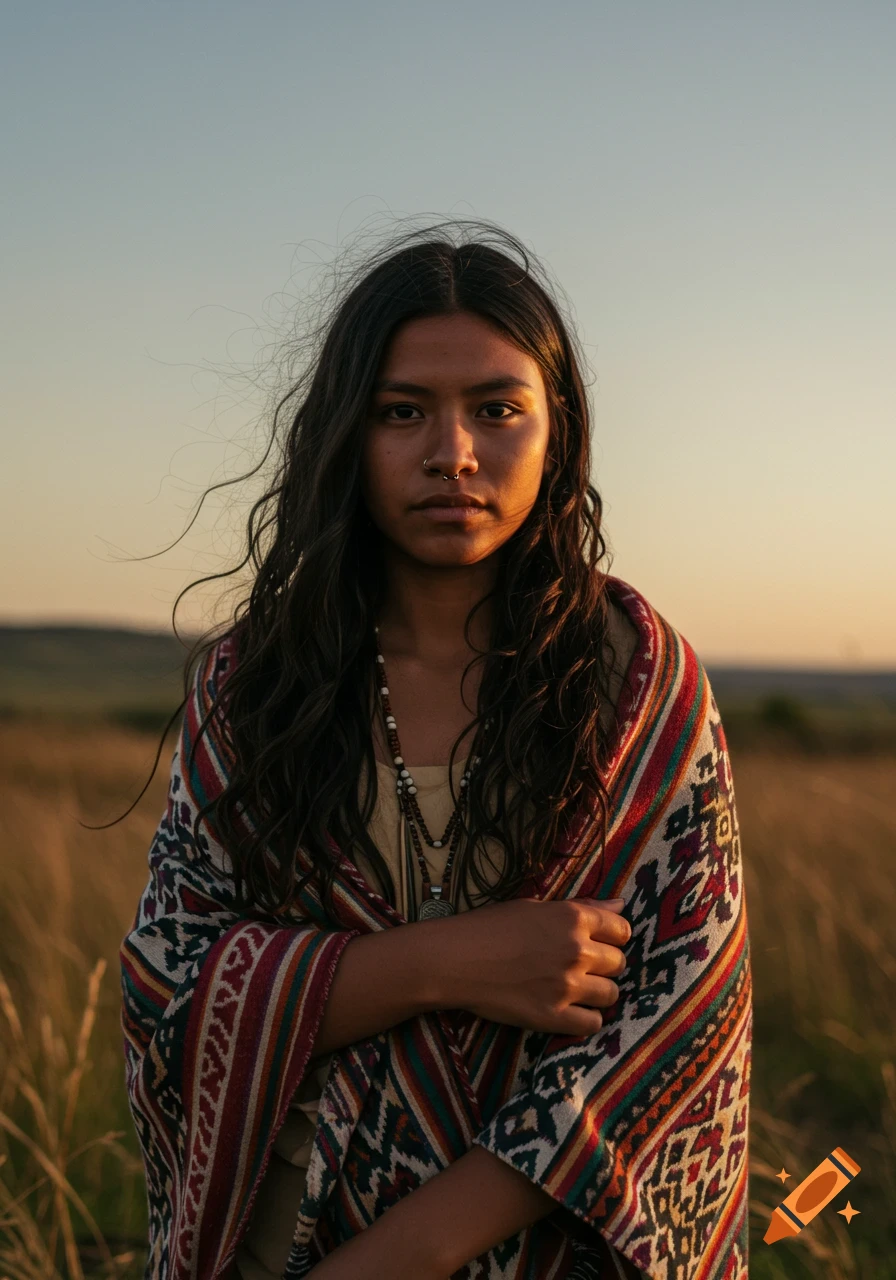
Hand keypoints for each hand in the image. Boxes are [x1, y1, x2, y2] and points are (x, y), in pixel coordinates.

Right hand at [430, 896, 630, 1037]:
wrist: (455, 960)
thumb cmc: (490, 927)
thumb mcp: (536, 907)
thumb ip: (581, 908)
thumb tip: (620, 906)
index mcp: (573, 918)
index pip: (621, 929)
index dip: (613, 937)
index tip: (600, 943)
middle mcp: (576, 950)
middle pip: (618, 962)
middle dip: (604, 964)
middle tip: (581, 966)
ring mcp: (567, 986)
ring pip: (611, 994)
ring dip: (598, 991)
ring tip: (575, 989)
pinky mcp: (553, 1016)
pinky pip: (593, 1023)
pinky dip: (585, 1018)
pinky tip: (569, 1009)